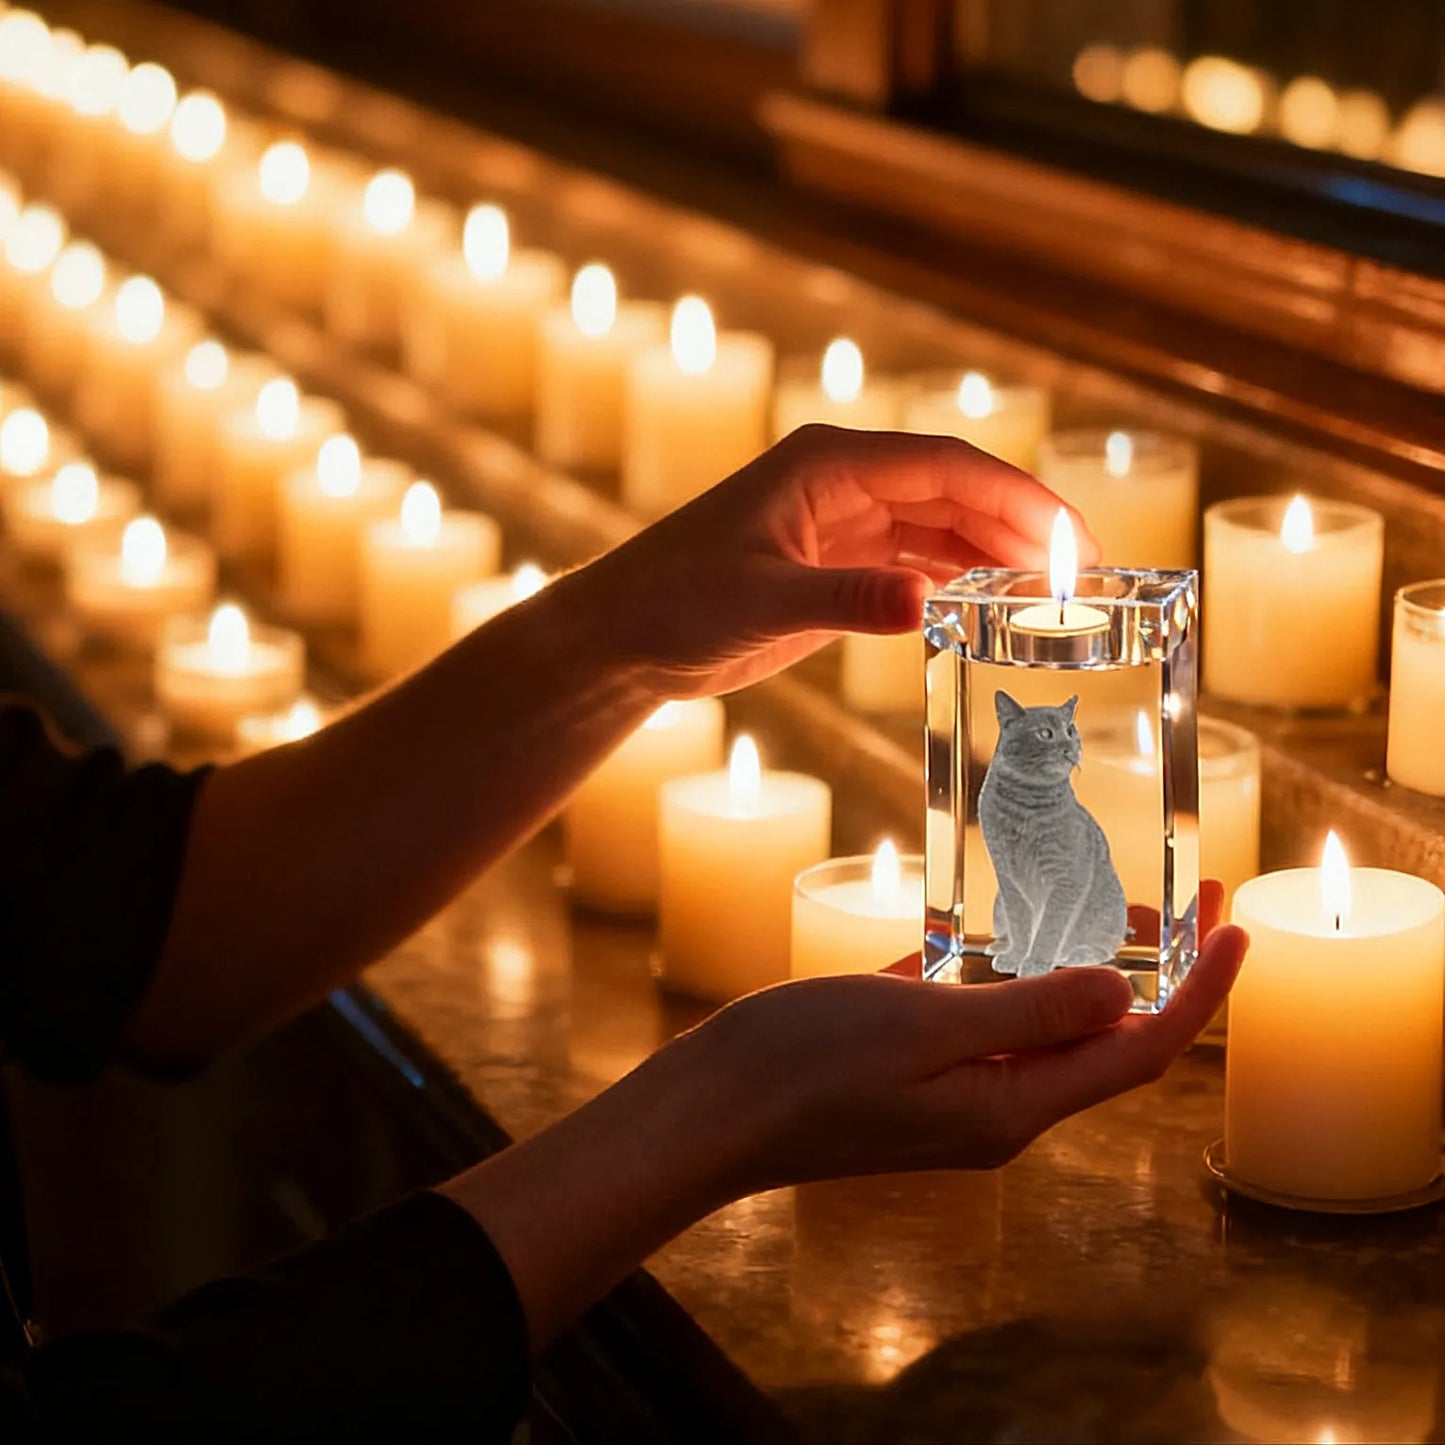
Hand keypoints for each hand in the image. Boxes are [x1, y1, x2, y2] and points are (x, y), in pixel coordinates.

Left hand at [573, 425, 1098, 697]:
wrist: (621, 640)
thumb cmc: (672, 605)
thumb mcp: (758, 603)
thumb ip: (843, 602)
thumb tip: (924, 604)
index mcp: (828, 466)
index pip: (947, 466)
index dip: (1019, 498)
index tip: (1073, 540)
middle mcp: (843, 485)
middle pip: (956, 493)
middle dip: (1022, 528)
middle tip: (1084, 578)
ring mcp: (841, 525)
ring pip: (941, 528)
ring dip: (995, 555)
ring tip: (1053, 597)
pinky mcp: (834, 567)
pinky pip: (915, 563)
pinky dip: (957, 580)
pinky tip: (992, 605)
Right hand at [709, 880, 1243, 1190]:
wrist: (709, 1111)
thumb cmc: (804, 1066)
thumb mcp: (920, 1026)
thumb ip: (1026, 1009)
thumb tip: (1125, 989)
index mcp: (1010, 1106)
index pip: (1137, 1050)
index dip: (1201, 993)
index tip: (1237, 927)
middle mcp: (994, 1106)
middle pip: (1101, 1039)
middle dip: (1154, 972)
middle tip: (1179, 895)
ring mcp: (951, 1090)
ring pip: (1042, 1023)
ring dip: (1081, 965)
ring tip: (1103, 894)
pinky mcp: (911, 1069)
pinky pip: (981, 1017)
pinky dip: (1007, 971)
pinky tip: (1000, 925)